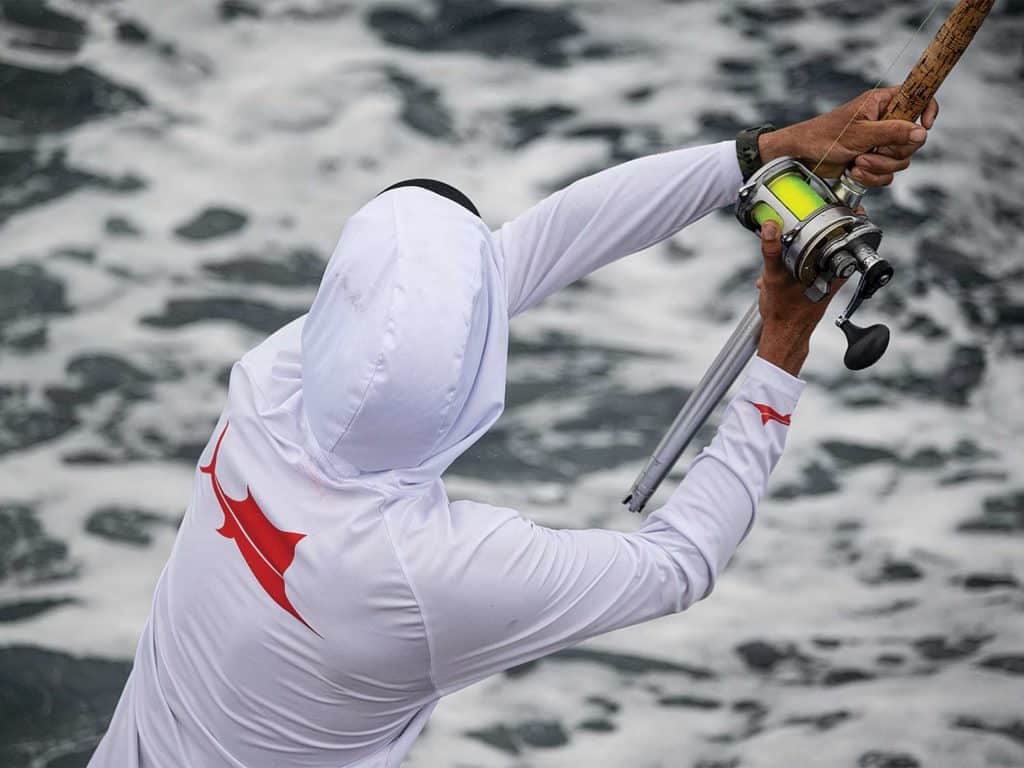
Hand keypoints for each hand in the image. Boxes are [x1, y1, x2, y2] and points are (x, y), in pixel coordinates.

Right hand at [755, 221, 845, 375]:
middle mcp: (833, 271)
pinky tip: (786, 257)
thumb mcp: (774, 276)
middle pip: (838, 237)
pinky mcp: (816, 281)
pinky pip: (814, 260)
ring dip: (812, 238)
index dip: (850, 214)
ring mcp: (826, 275)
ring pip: (825, 249)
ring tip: (798, 226)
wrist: (784, 333)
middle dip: (823, 223)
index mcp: (833, 267)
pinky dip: (803, 254)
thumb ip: (772, 250)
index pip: (851, 233)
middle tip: (813, 208)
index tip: (844, 200)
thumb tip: (770, 226)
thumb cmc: (784, 311)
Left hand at [758, 86, 938, 185]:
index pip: (919, 98)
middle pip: (912, 139)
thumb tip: (922, 133)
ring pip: (900, 160)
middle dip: (892, 151)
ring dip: (879, 167)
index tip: (925, 126)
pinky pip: (886, 174)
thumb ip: (892, 132)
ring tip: (857, 162)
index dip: (927, 111)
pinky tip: (854, 172)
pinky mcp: (871, 161)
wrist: (801, 156)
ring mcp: (878, 143)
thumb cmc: (824, 137)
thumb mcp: (860, 133)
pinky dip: (872, 177)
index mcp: (882, 103)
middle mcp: (884, 121)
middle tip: (871, 150)